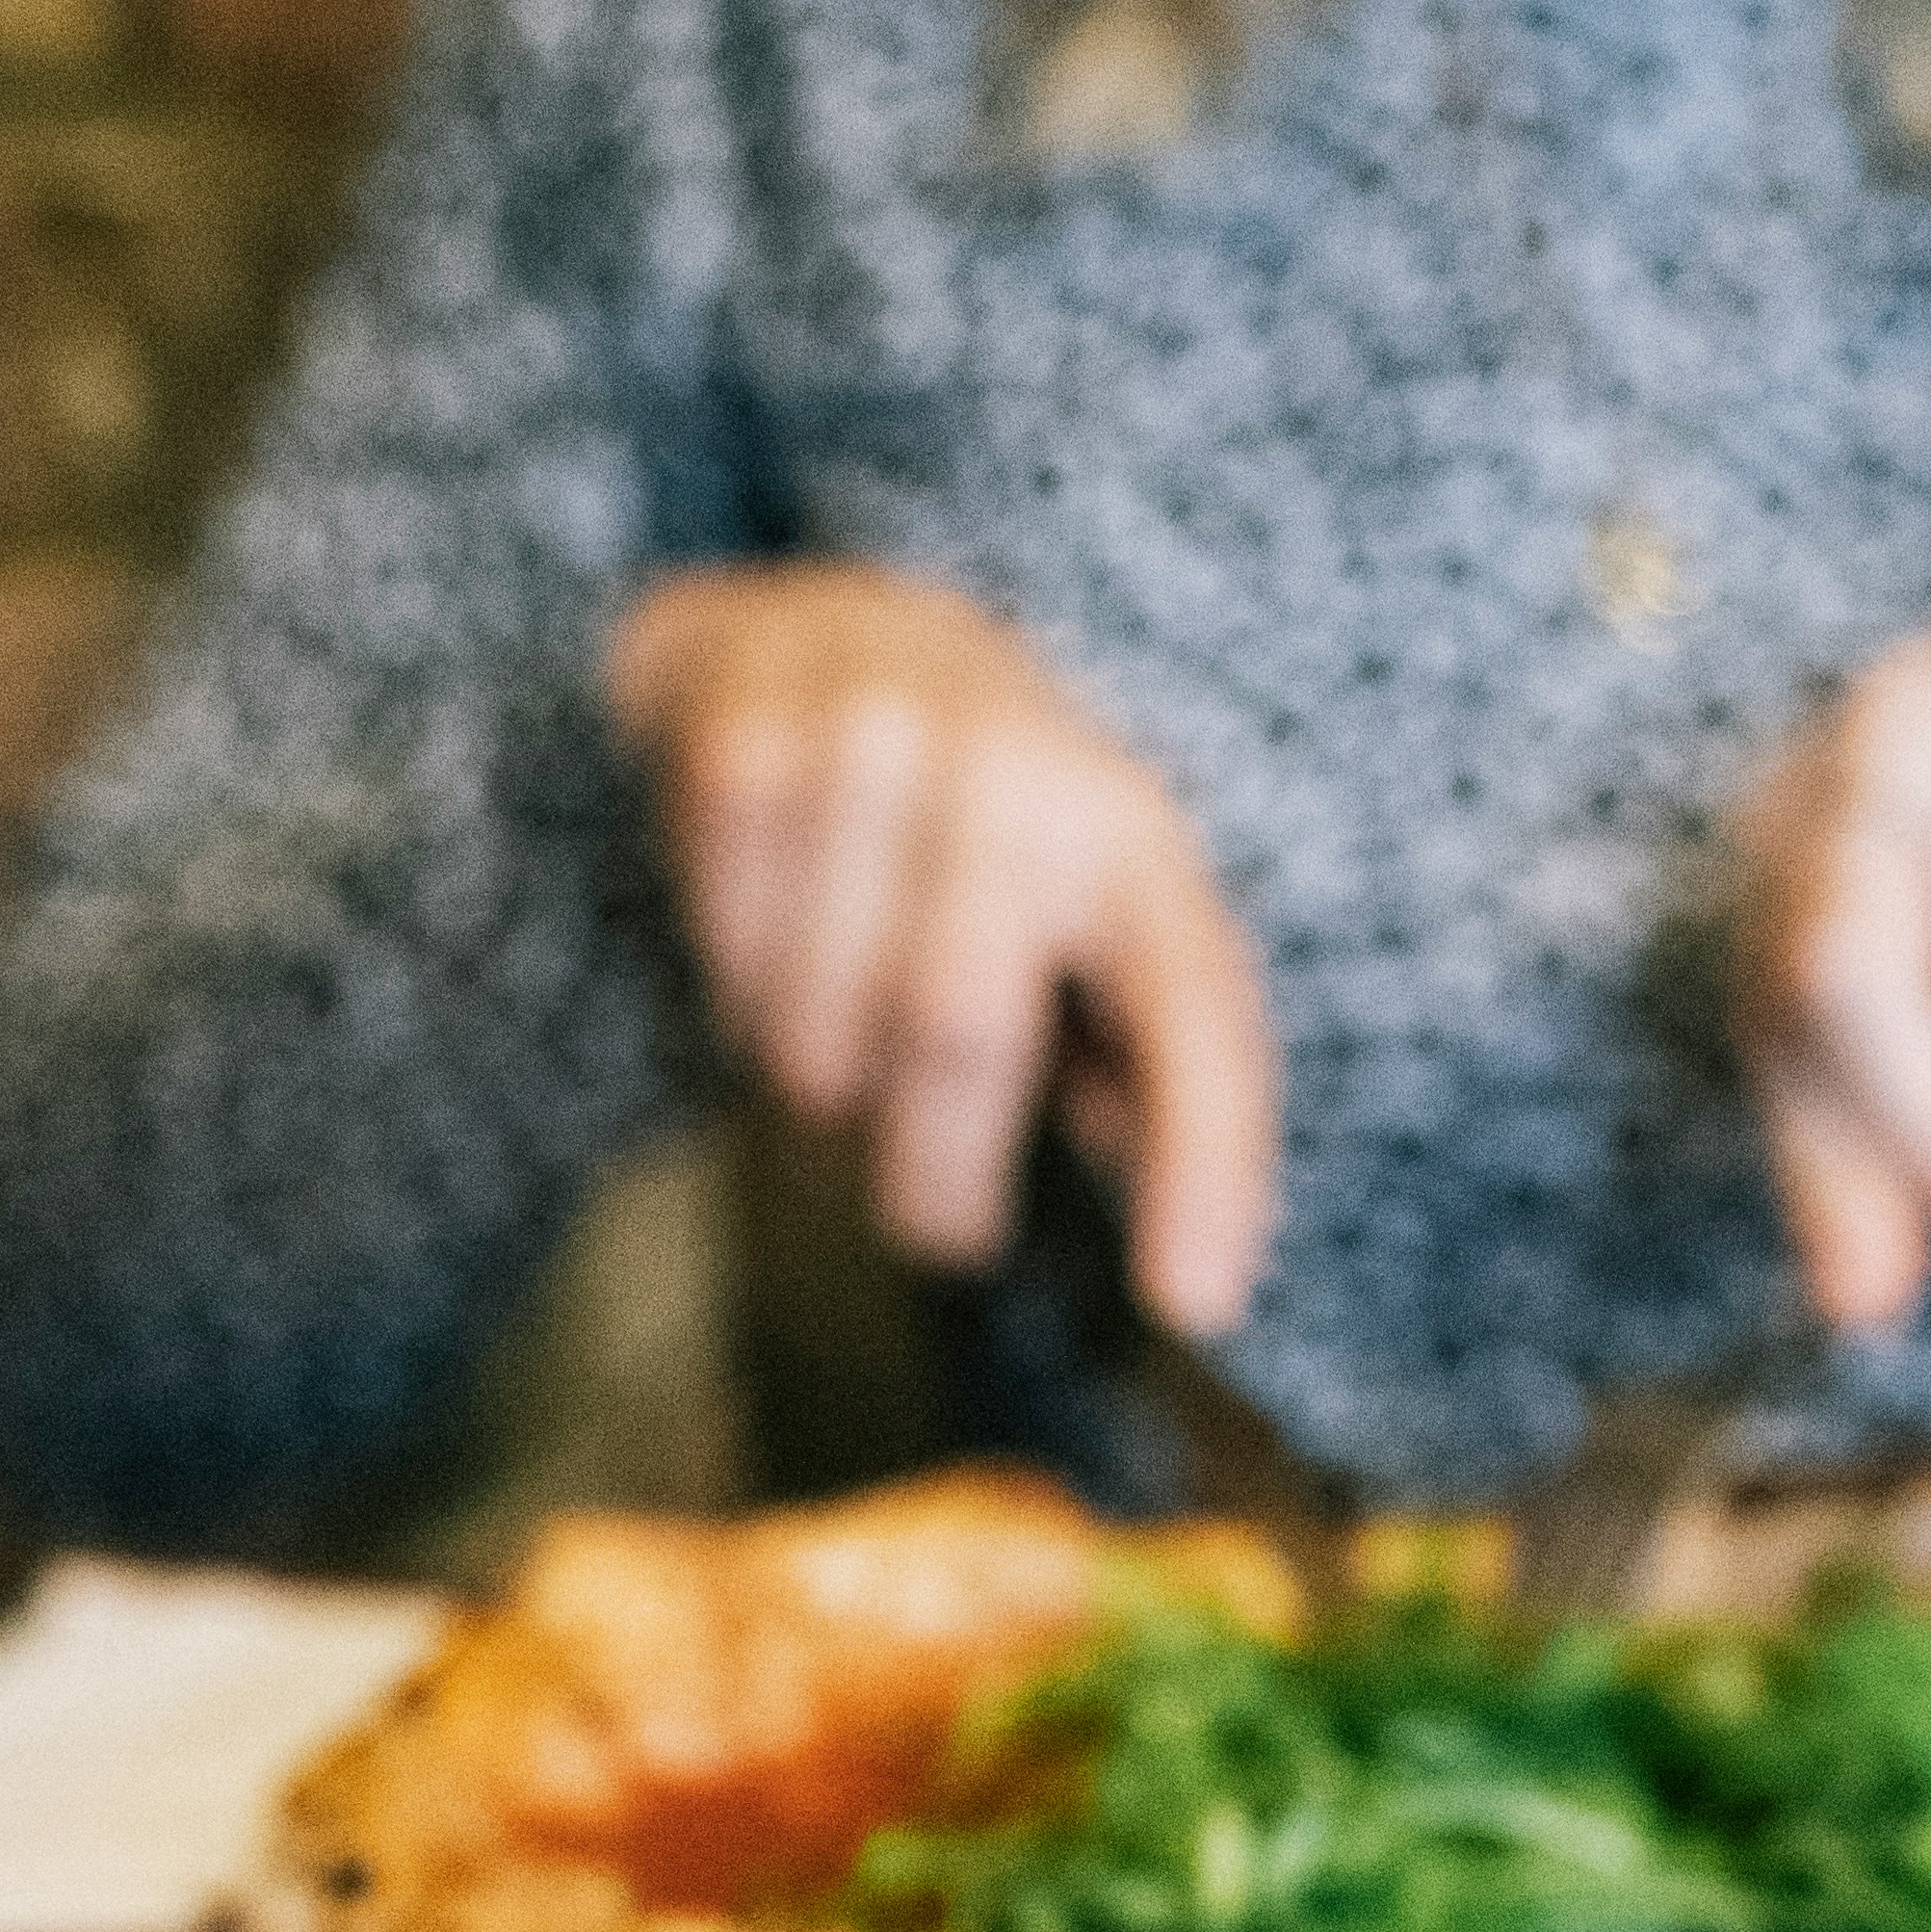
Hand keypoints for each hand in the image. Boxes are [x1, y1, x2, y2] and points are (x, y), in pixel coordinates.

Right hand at [604, 566, 1280, 1334]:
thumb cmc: (993, 834)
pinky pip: (725, 958)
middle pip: (954, 1037)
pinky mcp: (743, 745)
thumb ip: (1143, 1070)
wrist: (837, 627)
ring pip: (817, 1031)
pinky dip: (737, 991)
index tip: (1193, 1304)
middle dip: (933, 1177)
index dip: (1205, 1164)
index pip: (1194, 1015)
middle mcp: (1018, 772)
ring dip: (820, 1080)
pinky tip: (774, 936)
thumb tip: (1186, 1255)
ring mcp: (872, 739)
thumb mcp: (1101, 922)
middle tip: (933, 1221)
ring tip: (843, 1022)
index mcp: (1137, 843)